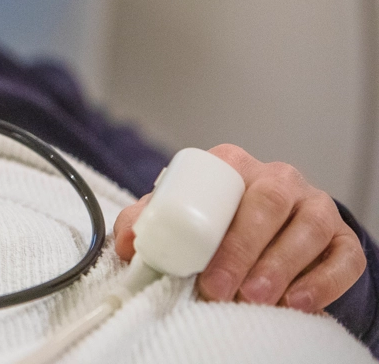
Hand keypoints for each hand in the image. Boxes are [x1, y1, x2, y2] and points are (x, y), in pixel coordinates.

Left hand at [114, 144, 365, 311]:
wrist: (272, 231)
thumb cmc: (219, 221)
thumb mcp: (183, 214)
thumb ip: (150, 222)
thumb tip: (125, 244)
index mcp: (234, 166)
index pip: (226, 179)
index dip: (214, 223)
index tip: (198, 266)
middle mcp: (280, 179)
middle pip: (269, 203)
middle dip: (244, 250)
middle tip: (221, 289)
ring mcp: (316, 206)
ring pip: (309, 227)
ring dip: (281, 266)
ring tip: (256, 299)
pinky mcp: (343, 238)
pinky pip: (344, 256)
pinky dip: (323, 282)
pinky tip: (297, 303)